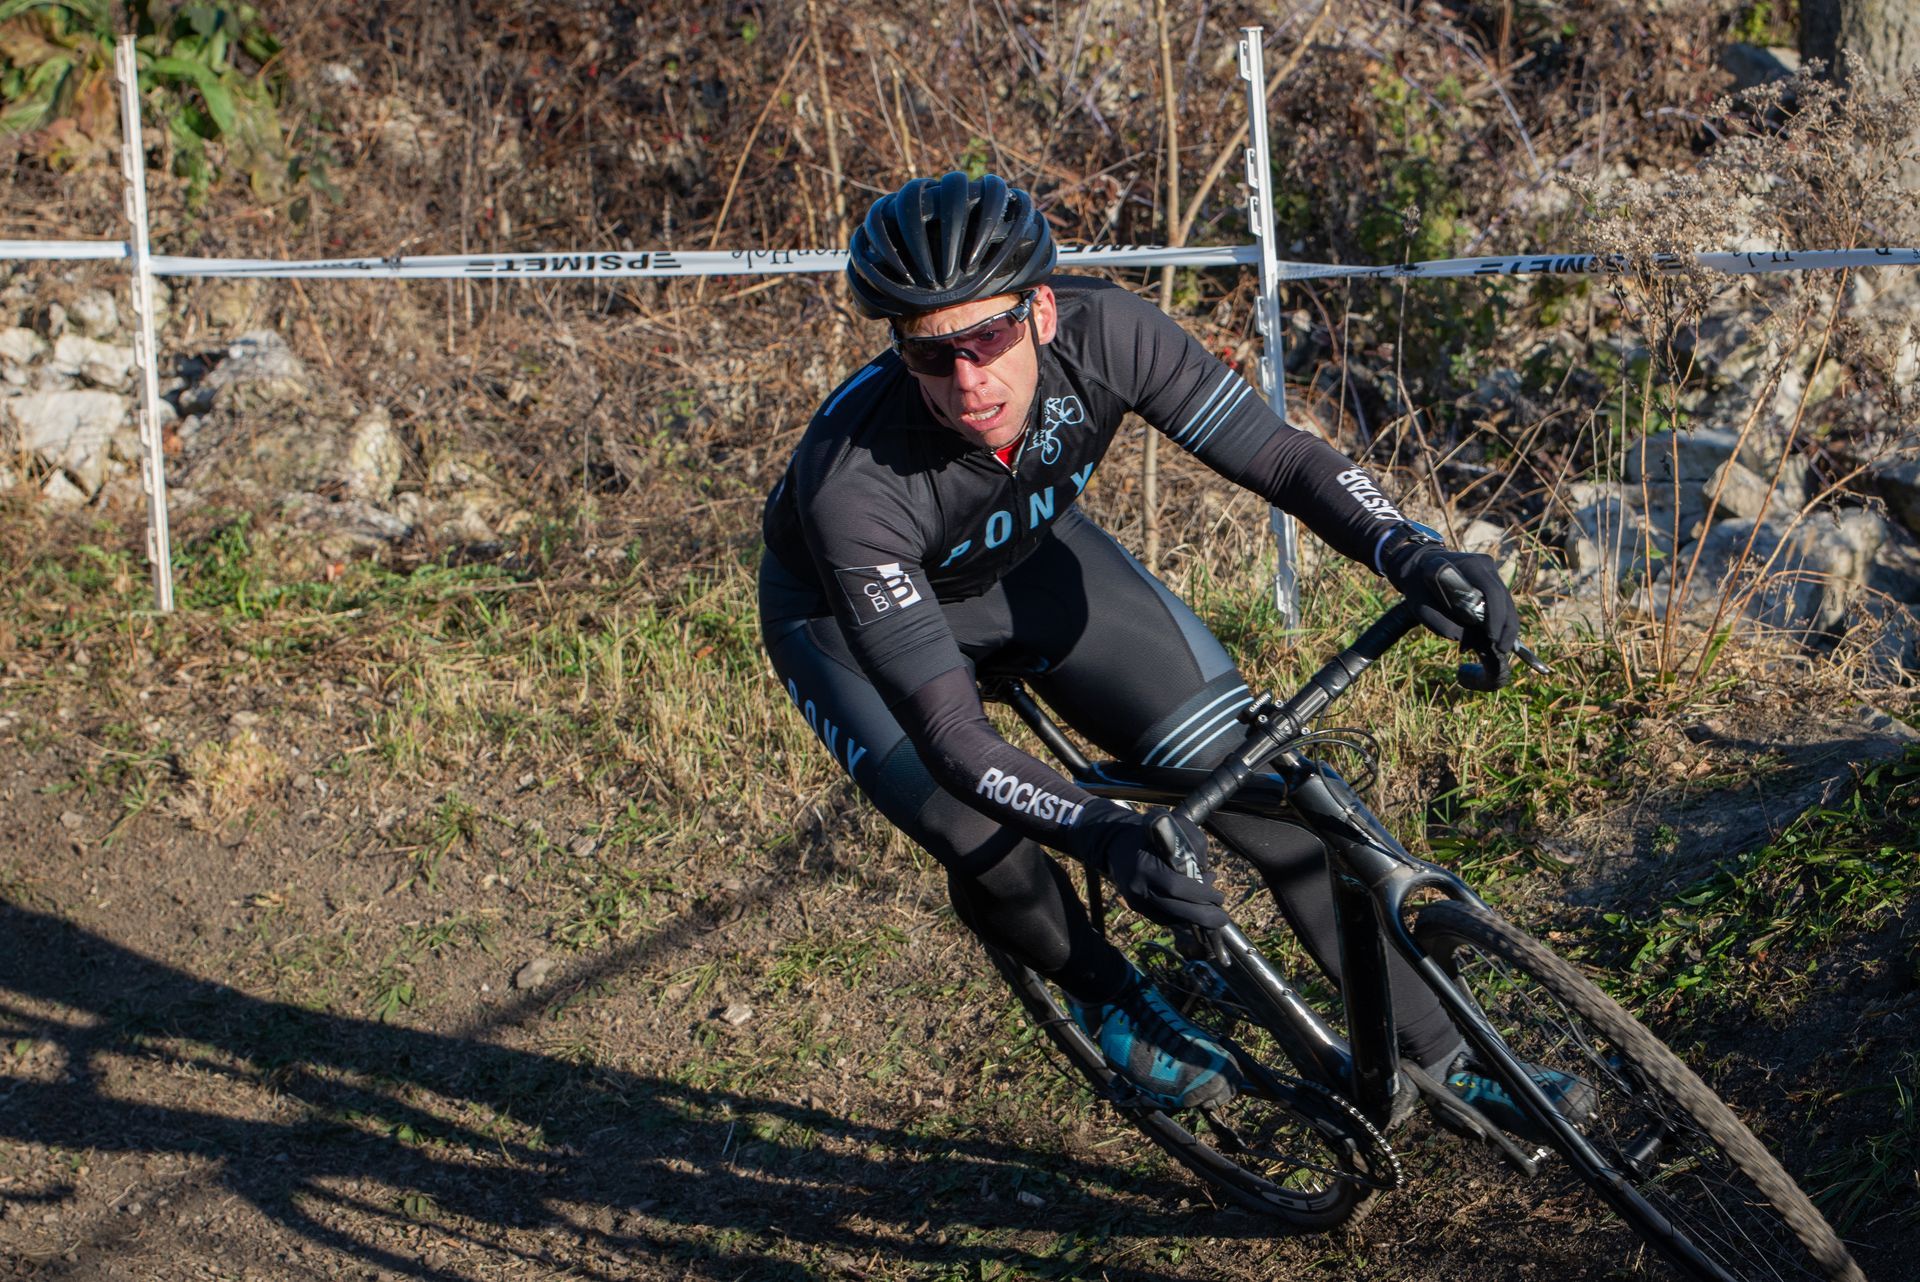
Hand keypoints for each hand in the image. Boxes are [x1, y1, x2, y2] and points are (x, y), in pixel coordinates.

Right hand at [1085, 810, 1226, 928]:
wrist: (1116, 842)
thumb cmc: (1152, 831)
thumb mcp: (1176, 826)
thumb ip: (1195, 847)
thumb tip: (1208, 876)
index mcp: (1146, 866)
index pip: (1176, 887)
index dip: (1201, 894)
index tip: (1219, 896)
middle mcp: (1138, 886)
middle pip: (1174, 910)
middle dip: (1202, 916)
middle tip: (1221, 918)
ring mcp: (1135, 899)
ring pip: (1170, 918)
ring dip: (1193, 917)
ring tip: (1209, 908)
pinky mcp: (1135, 906)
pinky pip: (1162, 918)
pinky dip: (1180, 916)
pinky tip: (1191, 906)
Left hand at [1380, 538, 1518, 655]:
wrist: (1417, 566)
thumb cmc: (1418, 587)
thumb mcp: (1422, 607)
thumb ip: (1443, 625)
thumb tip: (1472, 642)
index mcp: (1469, 565)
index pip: (1491, 591)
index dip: (1496, 616)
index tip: (1493, 638)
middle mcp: (1485, 565)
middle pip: (1505, 598)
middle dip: (1506, 627)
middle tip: (1502, 650)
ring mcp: (1490, 571)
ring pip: (1507, 602)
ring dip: (1506, 626)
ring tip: (1500, 648)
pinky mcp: (1491, 580)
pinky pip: (1501, 603)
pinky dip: (1500, 621)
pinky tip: (1496, 638)